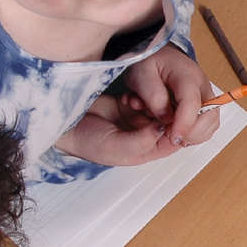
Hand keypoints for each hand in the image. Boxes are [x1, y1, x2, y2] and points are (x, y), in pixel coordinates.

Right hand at [54, 95, 178, 166]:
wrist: (65, 124)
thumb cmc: (87, 143)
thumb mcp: (116, 147)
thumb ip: (142, 140)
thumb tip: (165, 128)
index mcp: (147, 151)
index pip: (174, 140)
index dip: (181, 128)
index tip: (181, 114)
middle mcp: (146, 136)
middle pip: (170, 122)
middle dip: (168, 112)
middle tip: (160, 104)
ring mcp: (138, 119)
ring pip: (159, 107)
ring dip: (154, 102)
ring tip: (138, 103)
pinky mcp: (129, 105)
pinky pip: (145, 97)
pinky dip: (141, 95)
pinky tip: (129, 97)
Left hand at [119, 43, 222, 147]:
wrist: (157, 57)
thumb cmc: (149, 63)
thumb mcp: (141, 75)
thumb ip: (153, 96)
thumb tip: (166, 118)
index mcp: (187, 75)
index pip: (192, 102)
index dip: (184, 124)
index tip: (173, 138)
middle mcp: (202, 86)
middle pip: (210, 116)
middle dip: (191, 132)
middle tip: (170, 137)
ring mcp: (206, 96)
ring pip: (211, 123)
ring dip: (193, 134)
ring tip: (172, 132)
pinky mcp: (205, 105)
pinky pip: (207, 125)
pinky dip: (195, 133)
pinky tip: (178, 130)